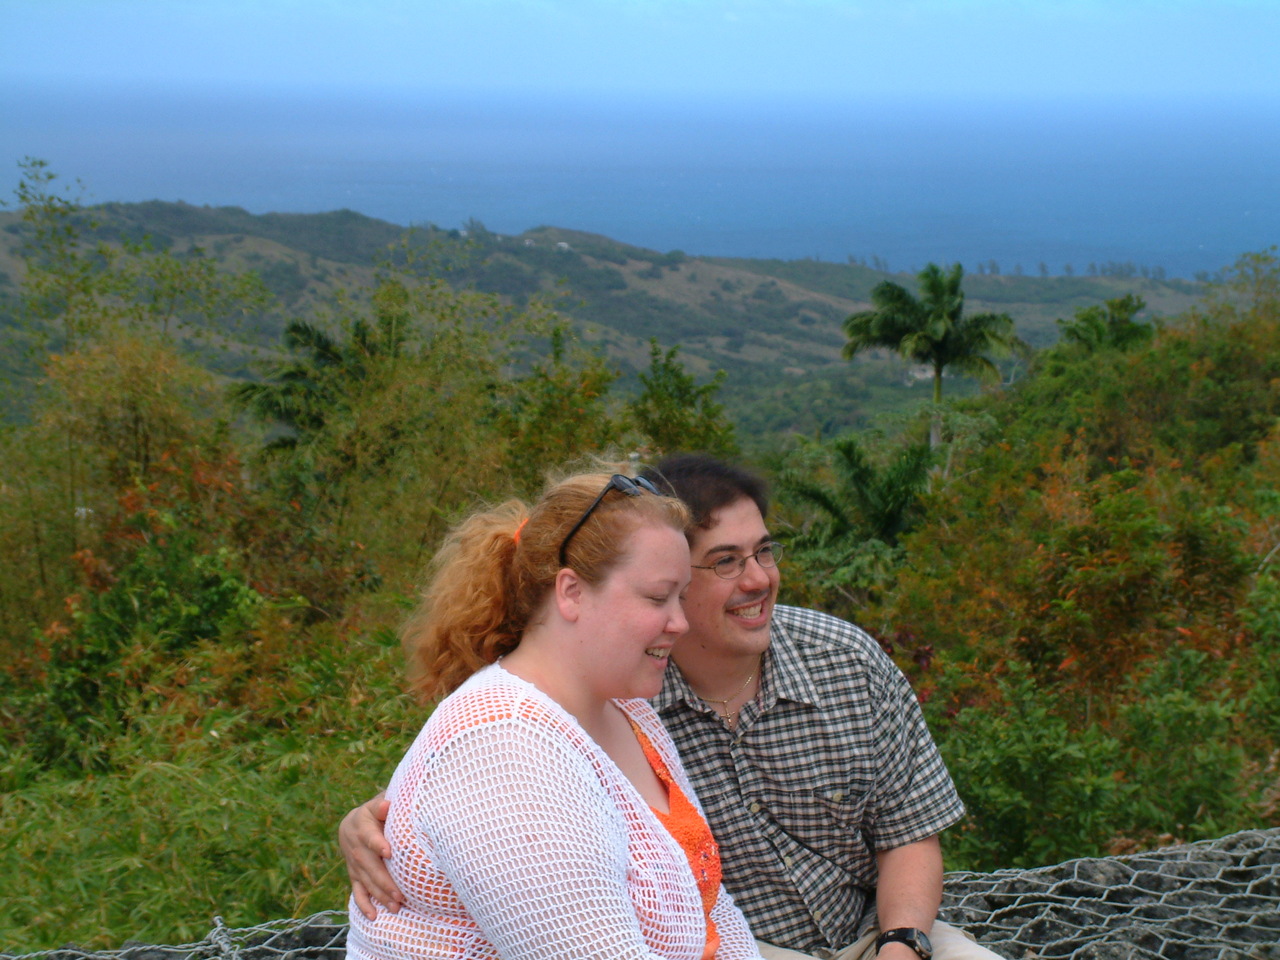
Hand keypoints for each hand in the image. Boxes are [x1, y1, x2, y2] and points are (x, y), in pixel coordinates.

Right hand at [339, 792, 403, 917]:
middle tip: (400, 895)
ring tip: (395, 907)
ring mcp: (354, 864)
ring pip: (366, 882)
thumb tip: (387, 804)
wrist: (352, 824)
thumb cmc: (374, 812)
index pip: (371, 837)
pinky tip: (373, 916)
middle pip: (370, 867)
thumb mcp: (376, 804)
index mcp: (362, 828)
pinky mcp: (354, 875)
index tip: (388, 852)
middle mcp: (356, 848)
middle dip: (385, 882)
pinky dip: (364, 905)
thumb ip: (381, 804)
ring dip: (380, 896)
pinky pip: (357, 891)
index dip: (379, 844)